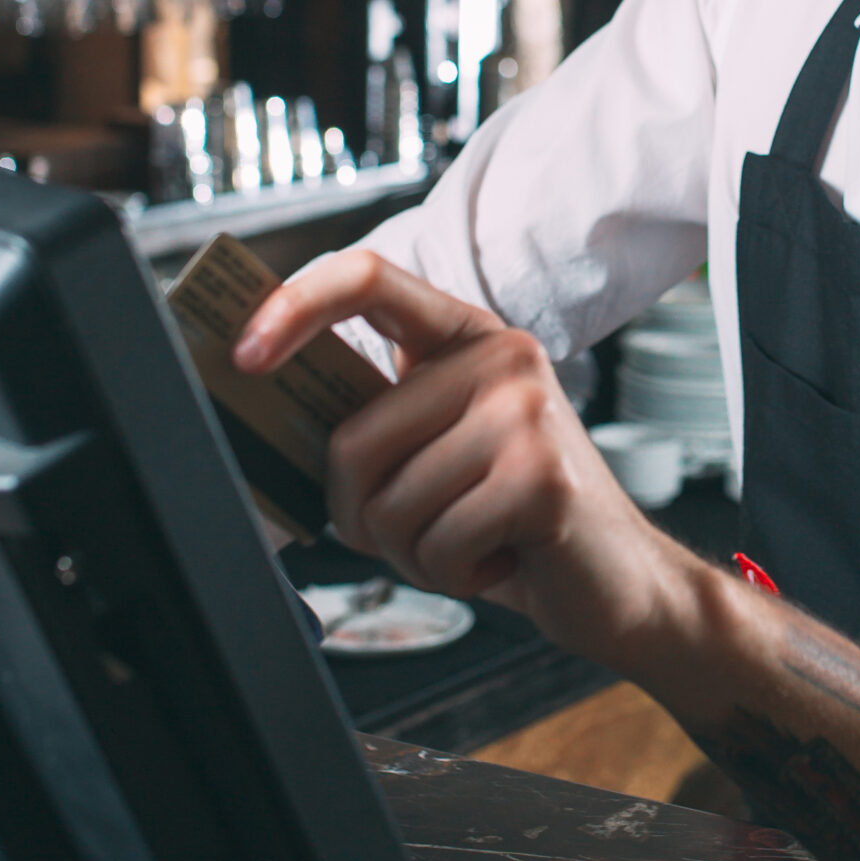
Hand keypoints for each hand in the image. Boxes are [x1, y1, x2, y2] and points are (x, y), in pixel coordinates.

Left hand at [232, 249, 691, 668]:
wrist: (615, 582)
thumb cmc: (510, 521)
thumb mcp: (438, 450)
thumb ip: (376, 422)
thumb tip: (263, 405)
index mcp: (465, 336)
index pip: (369, 277)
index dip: (294, 305)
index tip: (244, 355)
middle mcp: (502, 357)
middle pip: (354, 439)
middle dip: (361, 514)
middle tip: (419, 529)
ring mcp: (526, 411)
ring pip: (389, 503)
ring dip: (415, 553)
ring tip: (474, 539)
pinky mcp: (541, 476)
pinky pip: (436, 543)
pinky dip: (454, 574)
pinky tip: (501, 559)